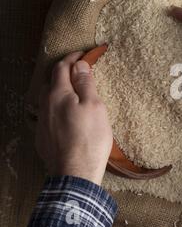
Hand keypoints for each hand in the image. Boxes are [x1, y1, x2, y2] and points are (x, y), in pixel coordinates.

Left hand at [36, 52, 112, 184]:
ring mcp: (42, 122)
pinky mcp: (43, 137)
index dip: (72, 58)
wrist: (75, 172)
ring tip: (74, 91)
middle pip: (52, 81)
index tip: (84, 54)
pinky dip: (58, 107)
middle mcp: (45, 105)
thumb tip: (80, 64)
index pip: (61, 67)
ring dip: (60, 90)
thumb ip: (85, 83)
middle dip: (64, 72)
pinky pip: (49, 114)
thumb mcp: (94, 106)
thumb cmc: (90, 137)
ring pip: (48, 99)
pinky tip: (68, 115)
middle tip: (80, 71)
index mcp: (58, 94)